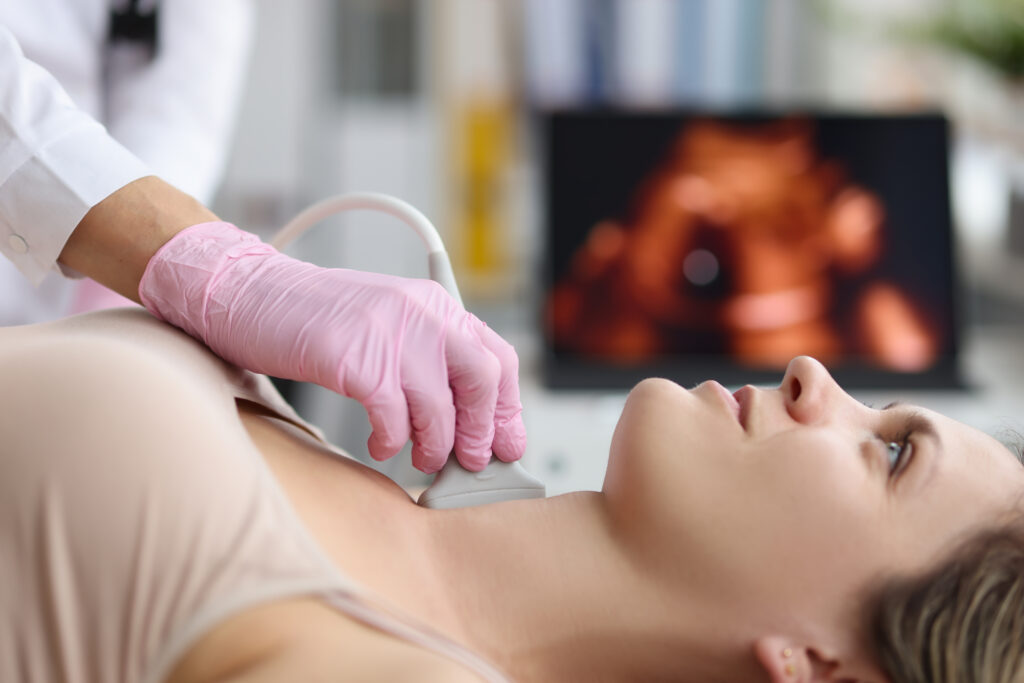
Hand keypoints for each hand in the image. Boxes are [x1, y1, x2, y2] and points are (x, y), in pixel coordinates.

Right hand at [139, 221, 525, 472]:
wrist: (255, 295)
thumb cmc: (320, 319)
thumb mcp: (389, 326)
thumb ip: (429, 361)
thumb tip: (468, 422)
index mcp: (436, 304)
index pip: (498, 356)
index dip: (508, 408)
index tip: (507, 443)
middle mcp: (423, 312)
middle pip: (483, 379)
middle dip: (480, 430)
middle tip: (467, 460)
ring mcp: (390, 333)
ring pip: (438, 407)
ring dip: (433, 446)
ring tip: (418, 458)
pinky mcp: (355, 358)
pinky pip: (392, 417)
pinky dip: (390, 441)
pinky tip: (379, 444)